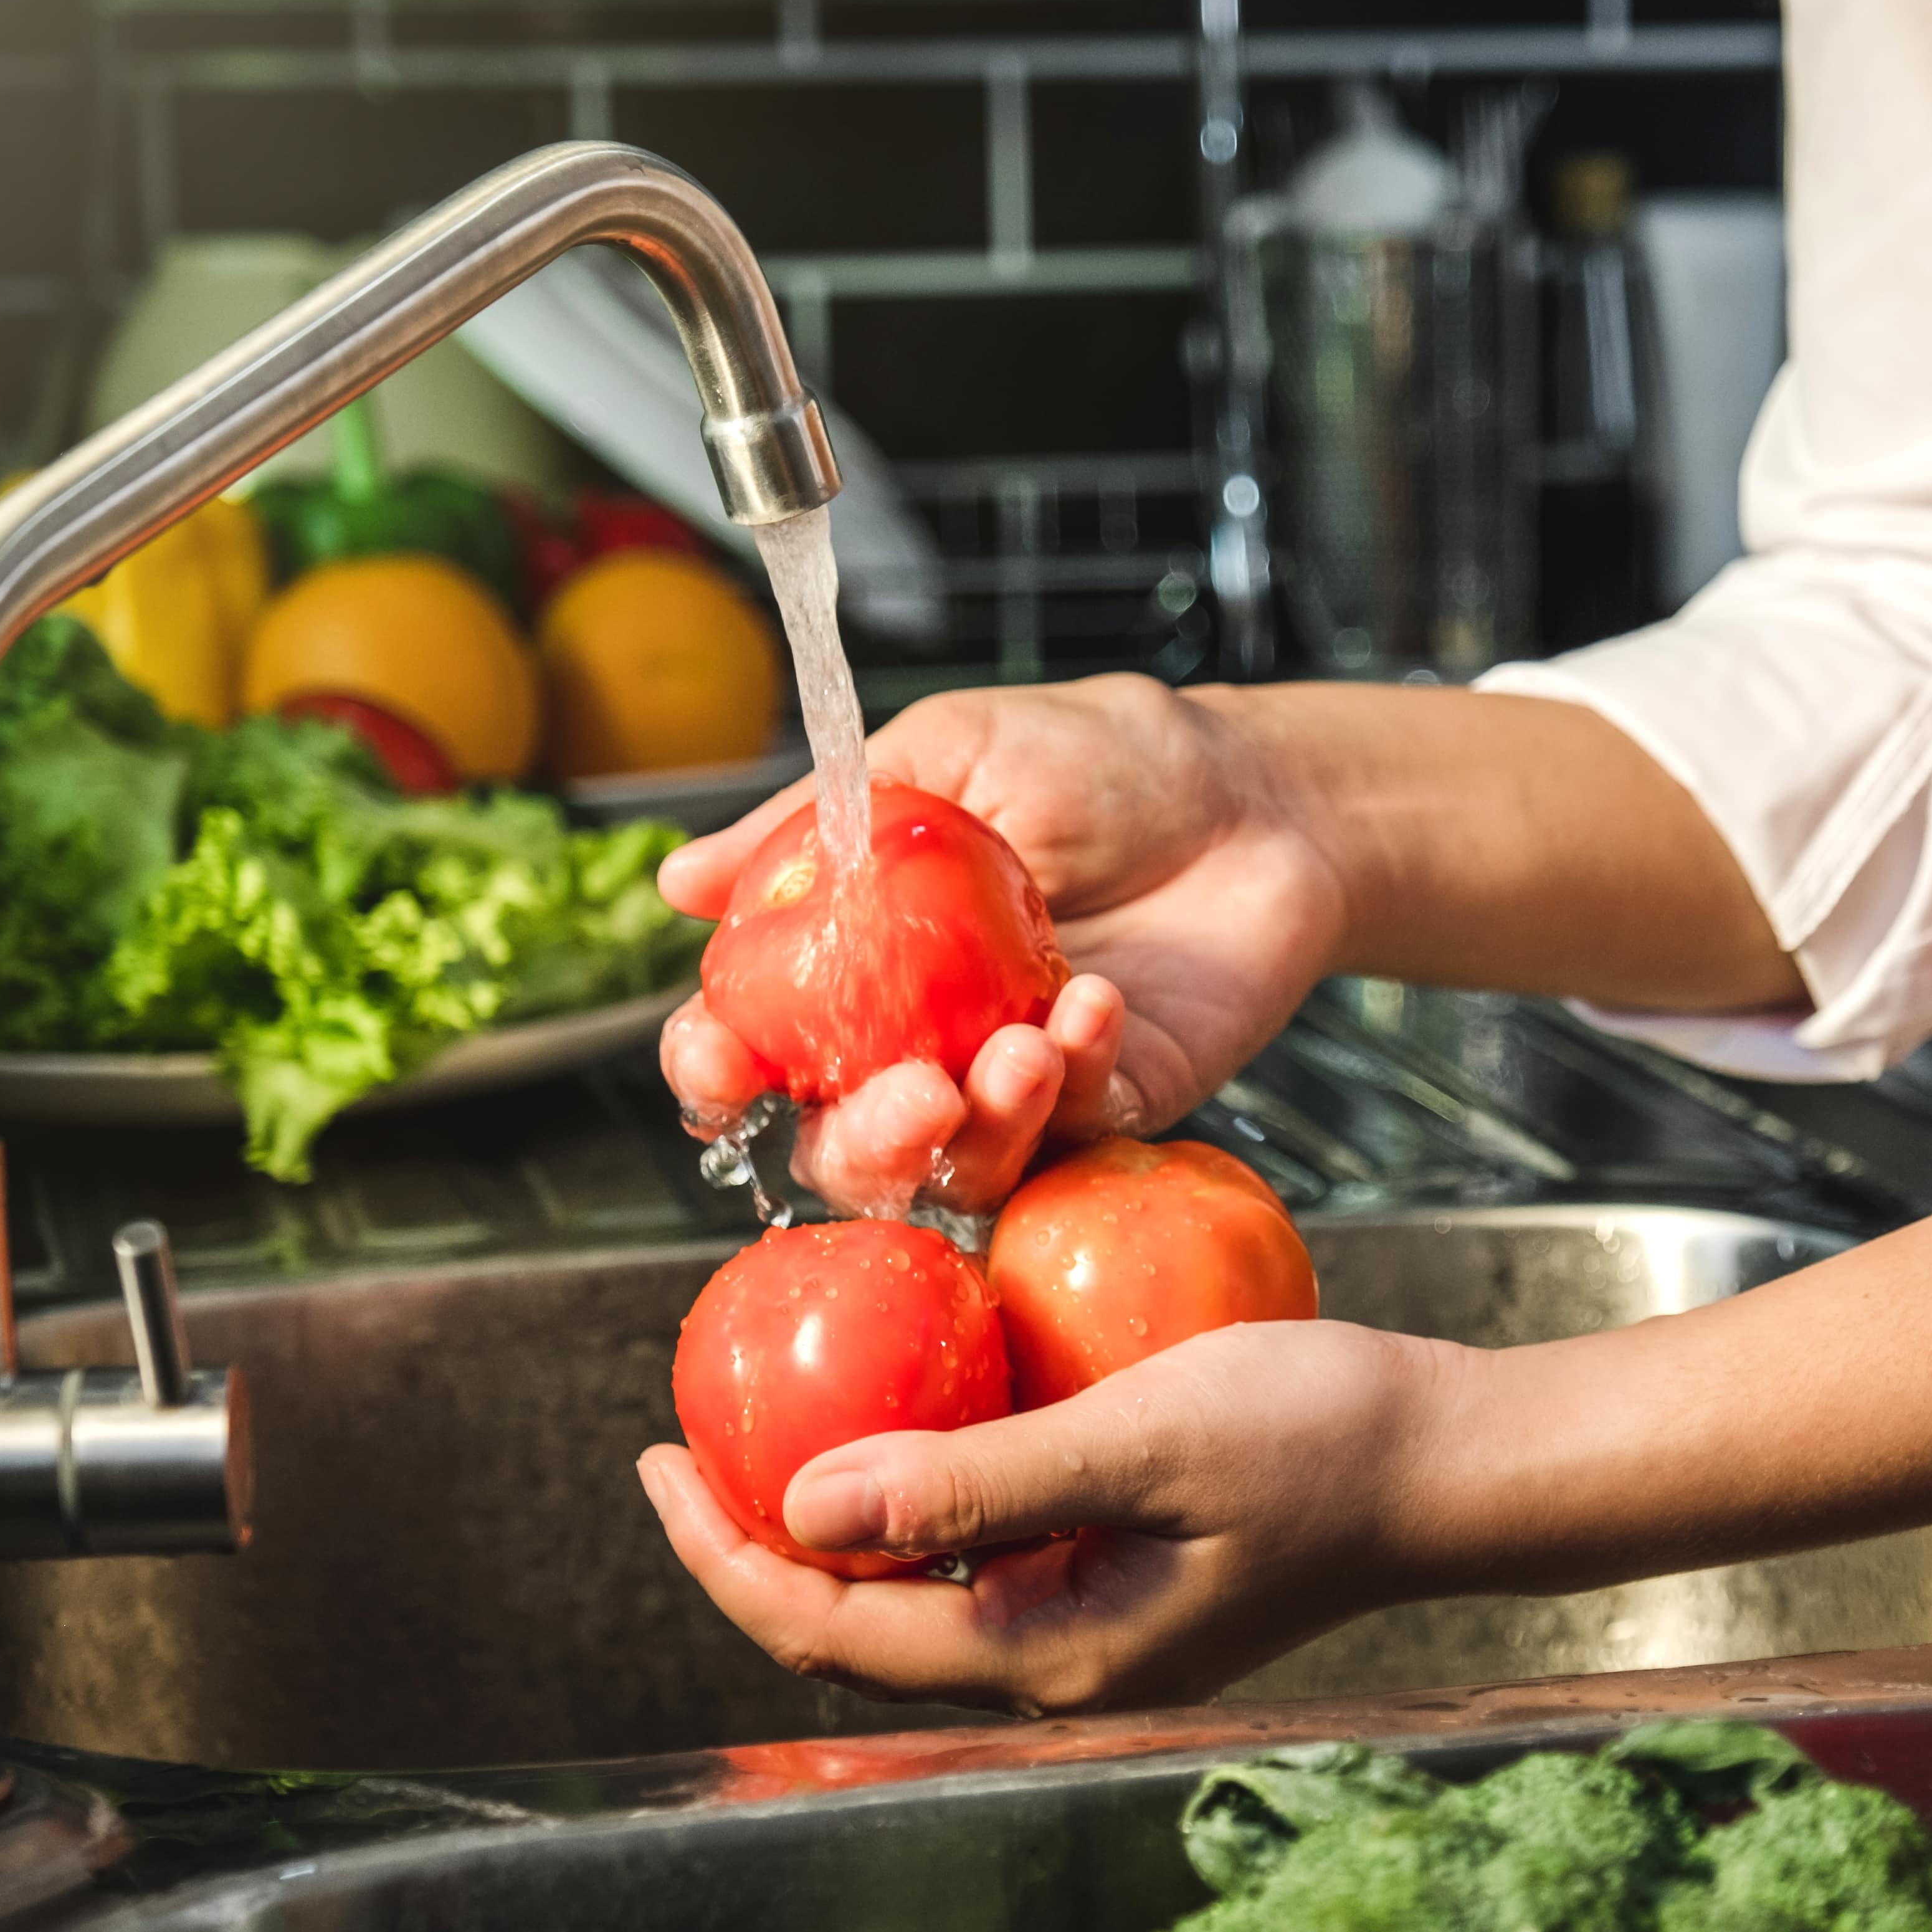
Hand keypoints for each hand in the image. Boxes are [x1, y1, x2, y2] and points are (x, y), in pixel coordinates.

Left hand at [638, 1318, 1461, 1713]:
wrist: (1461, 1459)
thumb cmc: (1323, 1437)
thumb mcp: (1142, 1437)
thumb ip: (977, 1480)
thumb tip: (803, 1510)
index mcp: (1047, 1657)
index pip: (828, 1629)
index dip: (720, 1552)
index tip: (654, 1455)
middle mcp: (1057, 1665)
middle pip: (853, 1625)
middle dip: (752, 1539)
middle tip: (682, 1435)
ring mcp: (1095, 1626)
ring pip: (913, 1588)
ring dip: (833, 1513)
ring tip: (768, 1417)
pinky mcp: (1126, 1578)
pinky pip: (982, 1544)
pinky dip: (919, 1484)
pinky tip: (911, 1401)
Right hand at [656, 675, 1348, 1212]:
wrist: (1254, 792)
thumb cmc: (1099, 761)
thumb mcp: (947, 757)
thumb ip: (814, 822)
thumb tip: (677, 879)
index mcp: (857, 968)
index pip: (756, 1047)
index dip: (715, 1068)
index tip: (718, 1057)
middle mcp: (921, 1046)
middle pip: (842, 1150)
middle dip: (857, 1143)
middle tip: (909, 1091)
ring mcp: (1015, 1091)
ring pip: (955, 1174)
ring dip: (976, 1130)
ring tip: (1019, 1050)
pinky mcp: (1111, 1111)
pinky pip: (1071, 1138)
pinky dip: (1075, 1080)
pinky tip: (1095, 1001)